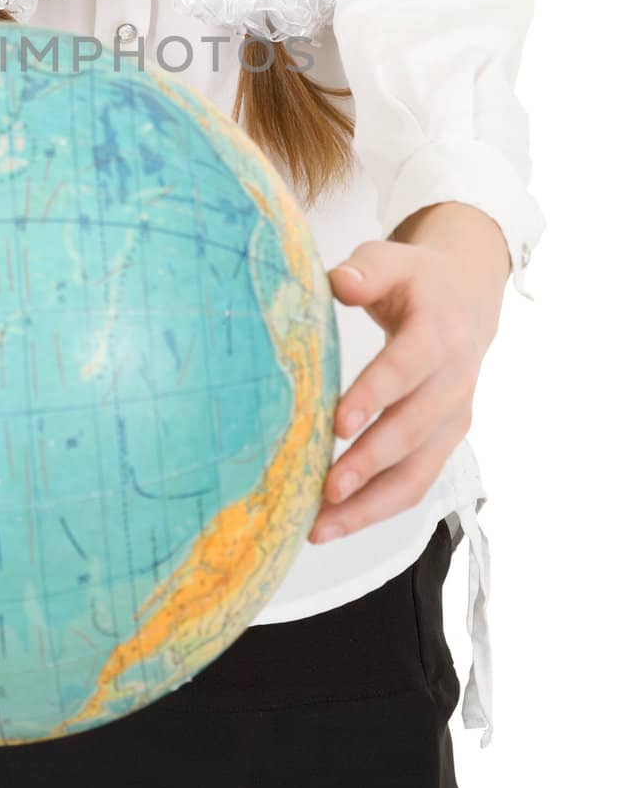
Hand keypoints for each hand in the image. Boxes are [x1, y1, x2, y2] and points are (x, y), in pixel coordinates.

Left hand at [308, 238, 501, 543]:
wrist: (467, 296)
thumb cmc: (415, 280)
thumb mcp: (391, 260)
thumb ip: (366, 270)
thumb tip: (341, 283)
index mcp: (439, 334)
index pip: (406, 368)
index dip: (374, 396)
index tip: (338, 424)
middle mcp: (454, 382)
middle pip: (413, 430)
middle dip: (369, 463)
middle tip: (326, 488)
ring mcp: (453, 418)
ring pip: (416, 472)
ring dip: (370, 504)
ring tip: (320, 527)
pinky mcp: (444, 440)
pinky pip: (414, 483)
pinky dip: (377, 508)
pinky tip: (335, 523)